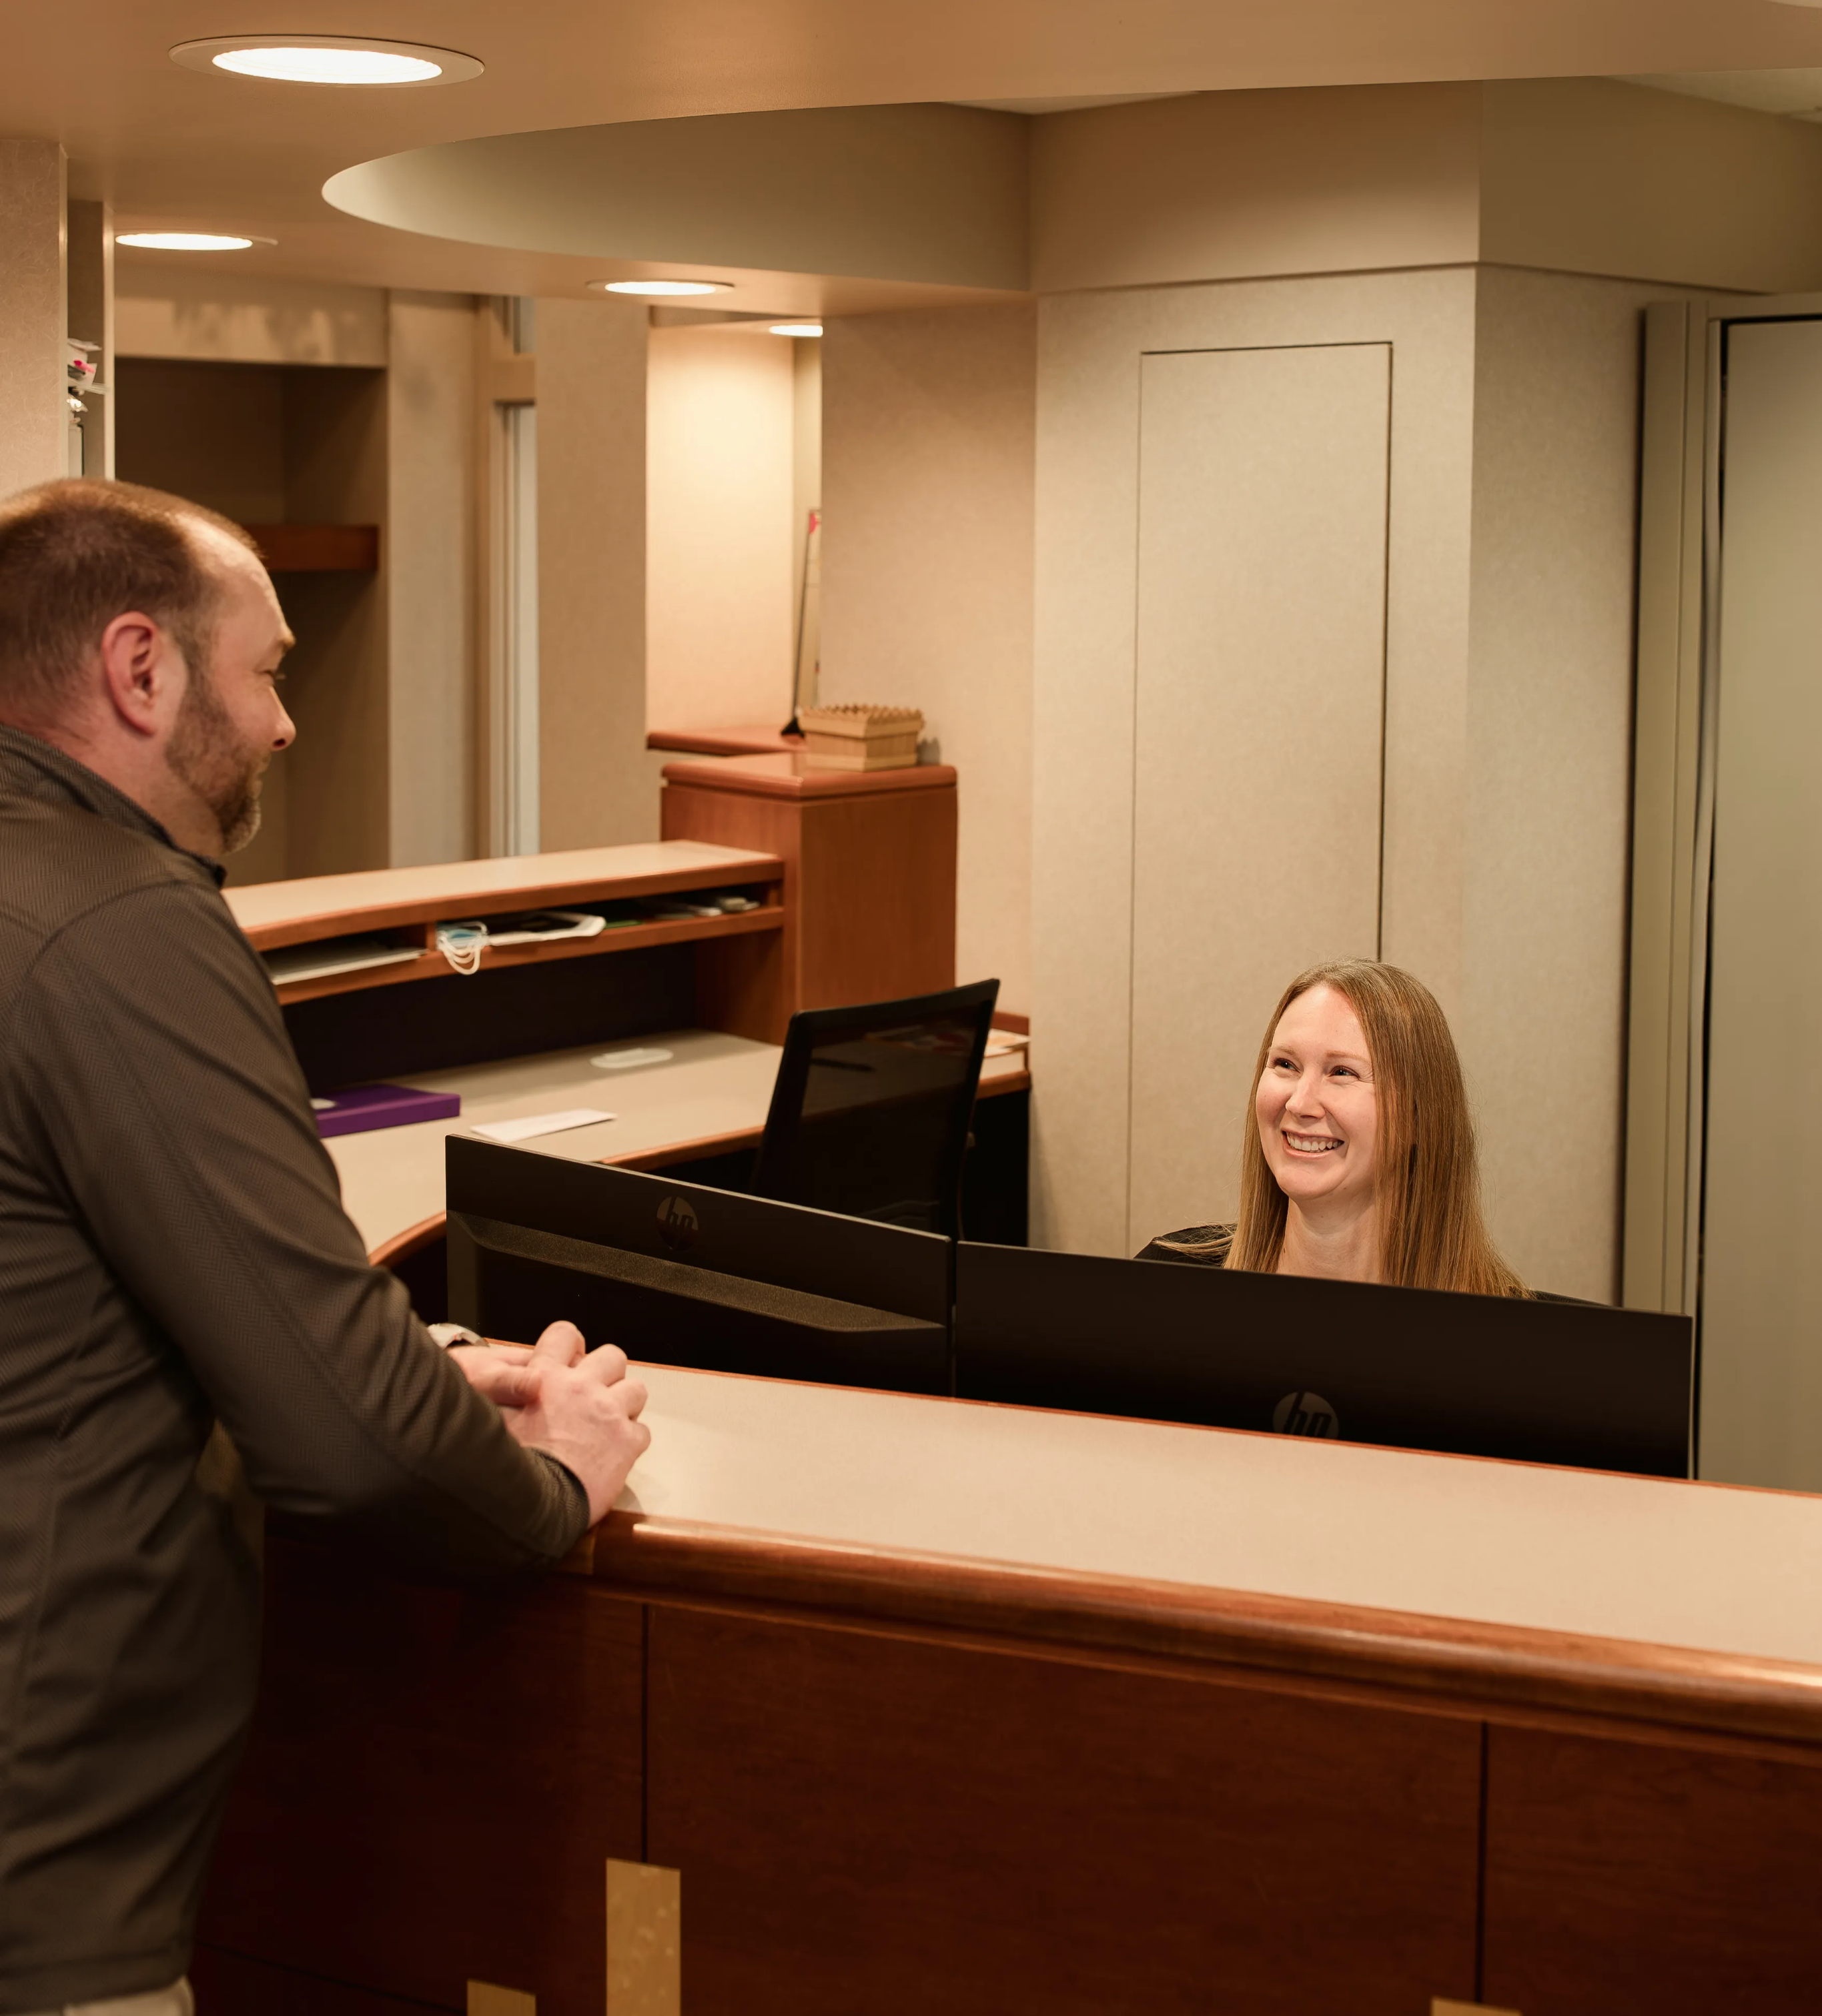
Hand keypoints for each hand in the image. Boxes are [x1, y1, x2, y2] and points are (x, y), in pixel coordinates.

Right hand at [451, 1321, 648, 1523]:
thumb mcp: (492, 1420)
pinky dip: (630, 1442)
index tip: (570, 1361)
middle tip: (593, 1397)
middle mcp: (581, 1388)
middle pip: (612, 1356)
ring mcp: (609, 1413)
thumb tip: (510, 1384)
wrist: (530, 1509)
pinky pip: (641, 1432)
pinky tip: (611, 1455)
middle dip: (607, 1373)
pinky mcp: (627, 1442)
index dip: (569, 1344)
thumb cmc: (508, 1466)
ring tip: (606, 1425)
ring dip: (624, 1404)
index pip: (564, 1334)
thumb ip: (504, 1395)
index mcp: (545, 1378)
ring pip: (636, 1389)